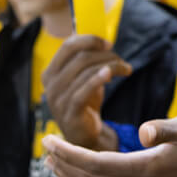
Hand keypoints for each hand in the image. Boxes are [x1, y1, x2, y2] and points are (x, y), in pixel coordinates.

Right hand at [42, 35, 132, 150]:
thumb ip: (86, 60)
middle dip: (105, 55)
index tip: (108, 44)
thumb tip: (102, 40)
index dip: (90, 40)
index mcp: (50, 72)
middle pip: (80, 57)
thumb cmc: (85, 102)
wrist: (84, 136)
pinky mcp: (69, 113)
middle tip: (120, 60)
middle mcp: (50, 84)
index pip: (68, 46)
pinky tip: (111, 74)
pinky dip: (98, 79)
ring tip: (125, 69)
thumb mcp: (82, 78)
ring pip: (86, 72)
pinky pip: (84, 90)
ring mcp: (58, 100)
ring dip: (111, 66)